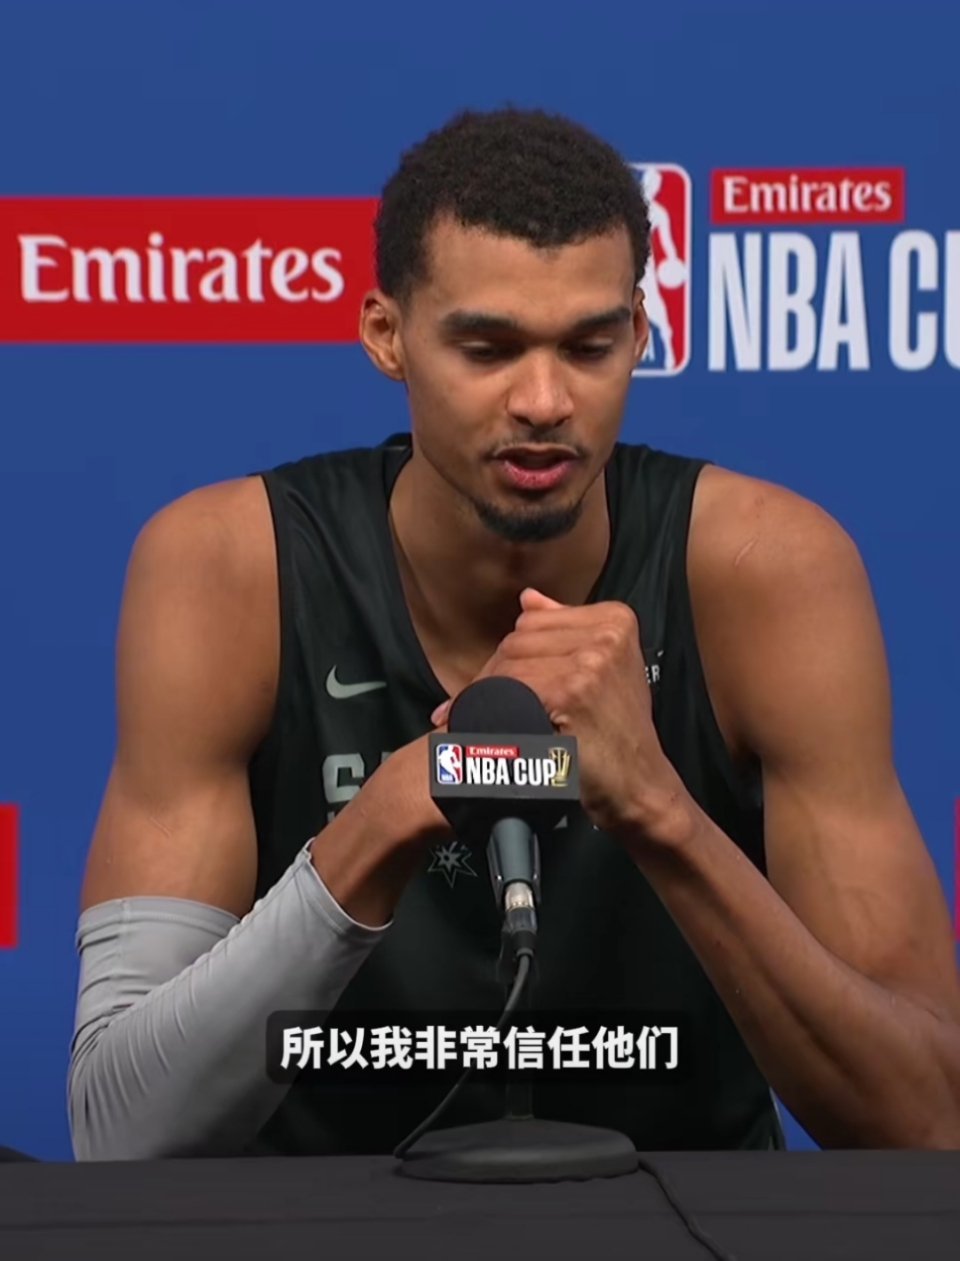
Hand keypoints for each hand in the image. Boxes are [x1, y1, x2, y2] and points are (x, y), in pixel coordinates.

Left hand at [431, 589, 693, 845]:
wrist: (640, 784)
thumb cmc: (616, 734)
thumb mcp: (603, 671)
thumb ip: (566, 631)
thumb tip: (528, 597)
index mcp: (615, 618)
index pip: (533, 622)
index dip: (507, 657)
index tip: (490, 685)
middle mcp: (607, 632)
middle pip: (518, 641)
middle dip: (491, 677)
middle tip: (468, 710)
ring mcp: (592, 659)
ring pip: (509, 665)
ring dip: (482, 695)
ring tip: (467, 723)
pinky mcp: (573, 690)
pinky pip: (511, 690)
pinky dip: (489, 711)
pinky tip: (480, 732)